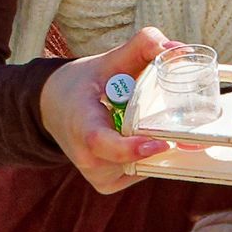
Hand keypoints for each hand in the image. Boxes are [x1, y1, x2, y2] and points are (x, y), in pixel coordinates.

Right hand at [40, 28, 172, 194]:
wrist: (53, 108)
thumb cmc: (84, 83)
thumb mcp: (108, 60)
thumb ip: (142, 46)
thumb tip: (177, 49)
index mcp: (80, 125)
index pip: (102, 143)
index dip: (131, 148)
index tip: (160, 143)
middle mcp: (86, 158)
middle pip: (133, 157)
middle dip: (158, 138)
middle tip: (177, 122)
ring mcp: (97, 175)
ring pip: (142, 164)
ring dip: (153, 144)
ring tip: (144, 122)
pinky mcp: (106, 184)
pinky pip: (140, 171)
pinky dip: (148, 154)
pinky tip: (139, 137)